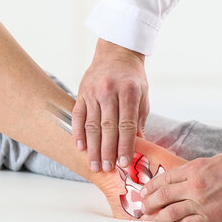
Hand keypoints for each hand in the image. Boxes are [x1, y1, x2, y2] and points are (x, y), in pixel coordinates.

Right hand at [73, 39, 147, 172]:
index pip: (126, 125)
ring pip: (92, 125)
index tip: (124, 163)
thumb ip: (139, 120)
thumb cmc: (133, 77)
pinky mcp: (82, 92)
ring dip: (92, 147)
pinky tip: (80, 147)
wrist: (116, 52)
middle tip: (107, 169)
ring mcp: (93, 92)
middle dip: (107, 151)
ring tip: (94, 164)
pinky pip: (78, 116)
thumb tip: (139, 146)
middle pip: (107, 127)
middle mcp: (109, 91)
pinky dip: (78, 132)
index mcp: (129, 92)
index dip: (125, 146)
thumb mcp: (143, 95)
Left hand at [141, 151, 221, 221]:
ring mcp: (202, 202)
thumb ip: (197, 168)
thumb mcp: (214, 160)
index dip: (151, 185)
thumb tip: (185, 174)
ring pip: (170, 211)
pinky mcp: (212, 217)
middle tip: (141, 205)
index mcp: (194, 168)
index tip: (144, 190)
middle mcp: (194, 185)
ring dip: (157, 215)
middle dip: (148, 201)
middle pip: (162, 194)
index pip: (165, 178)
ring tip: (148, 217)